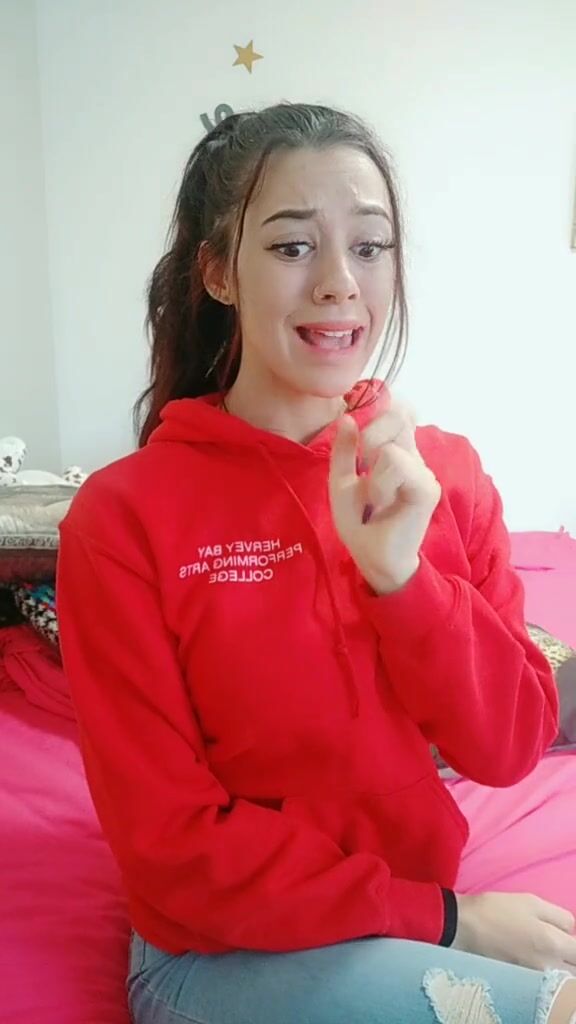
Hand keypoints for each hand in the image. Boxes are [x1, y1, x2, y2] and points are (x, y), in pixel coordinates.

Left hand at [329, 399, 440, 594]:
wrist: (374, 558)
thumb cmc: (360, 523)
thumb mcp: (342, 482)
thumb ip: (344, 451)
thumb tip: (347, 418)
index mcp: (397, 451)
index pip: (400, 410)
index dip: (383, 410)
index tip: (364, 436)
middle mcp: (414, 456)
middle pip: (398, 413)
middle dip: (371, 433)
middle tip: (363, 467)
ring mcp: (423, 471)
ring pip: (391, 446)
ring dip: (373, 471)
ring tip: (374, 496)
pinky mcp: (427, 488)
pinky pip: (398, 466)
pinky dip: (381, 483)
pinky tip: (382, 502)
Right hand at [454, 892, 575, 972]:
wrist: (464, 928)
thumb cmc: (497, 910)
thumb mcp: (531, 901)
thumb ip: (559, 917)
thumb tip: (571, 930)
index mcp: (553, 944)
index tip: (568, 938)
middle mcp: (548, 967)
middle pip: (574, 972)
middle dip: (571, 959)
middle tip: (561, 946)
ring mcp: (534, 978)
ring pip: (562, 981)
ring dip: (563, 969)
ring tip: (549, 953)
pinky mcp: (522, 982)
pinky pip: (546, 983)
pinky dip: (549, 975)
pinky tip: (538, 961)